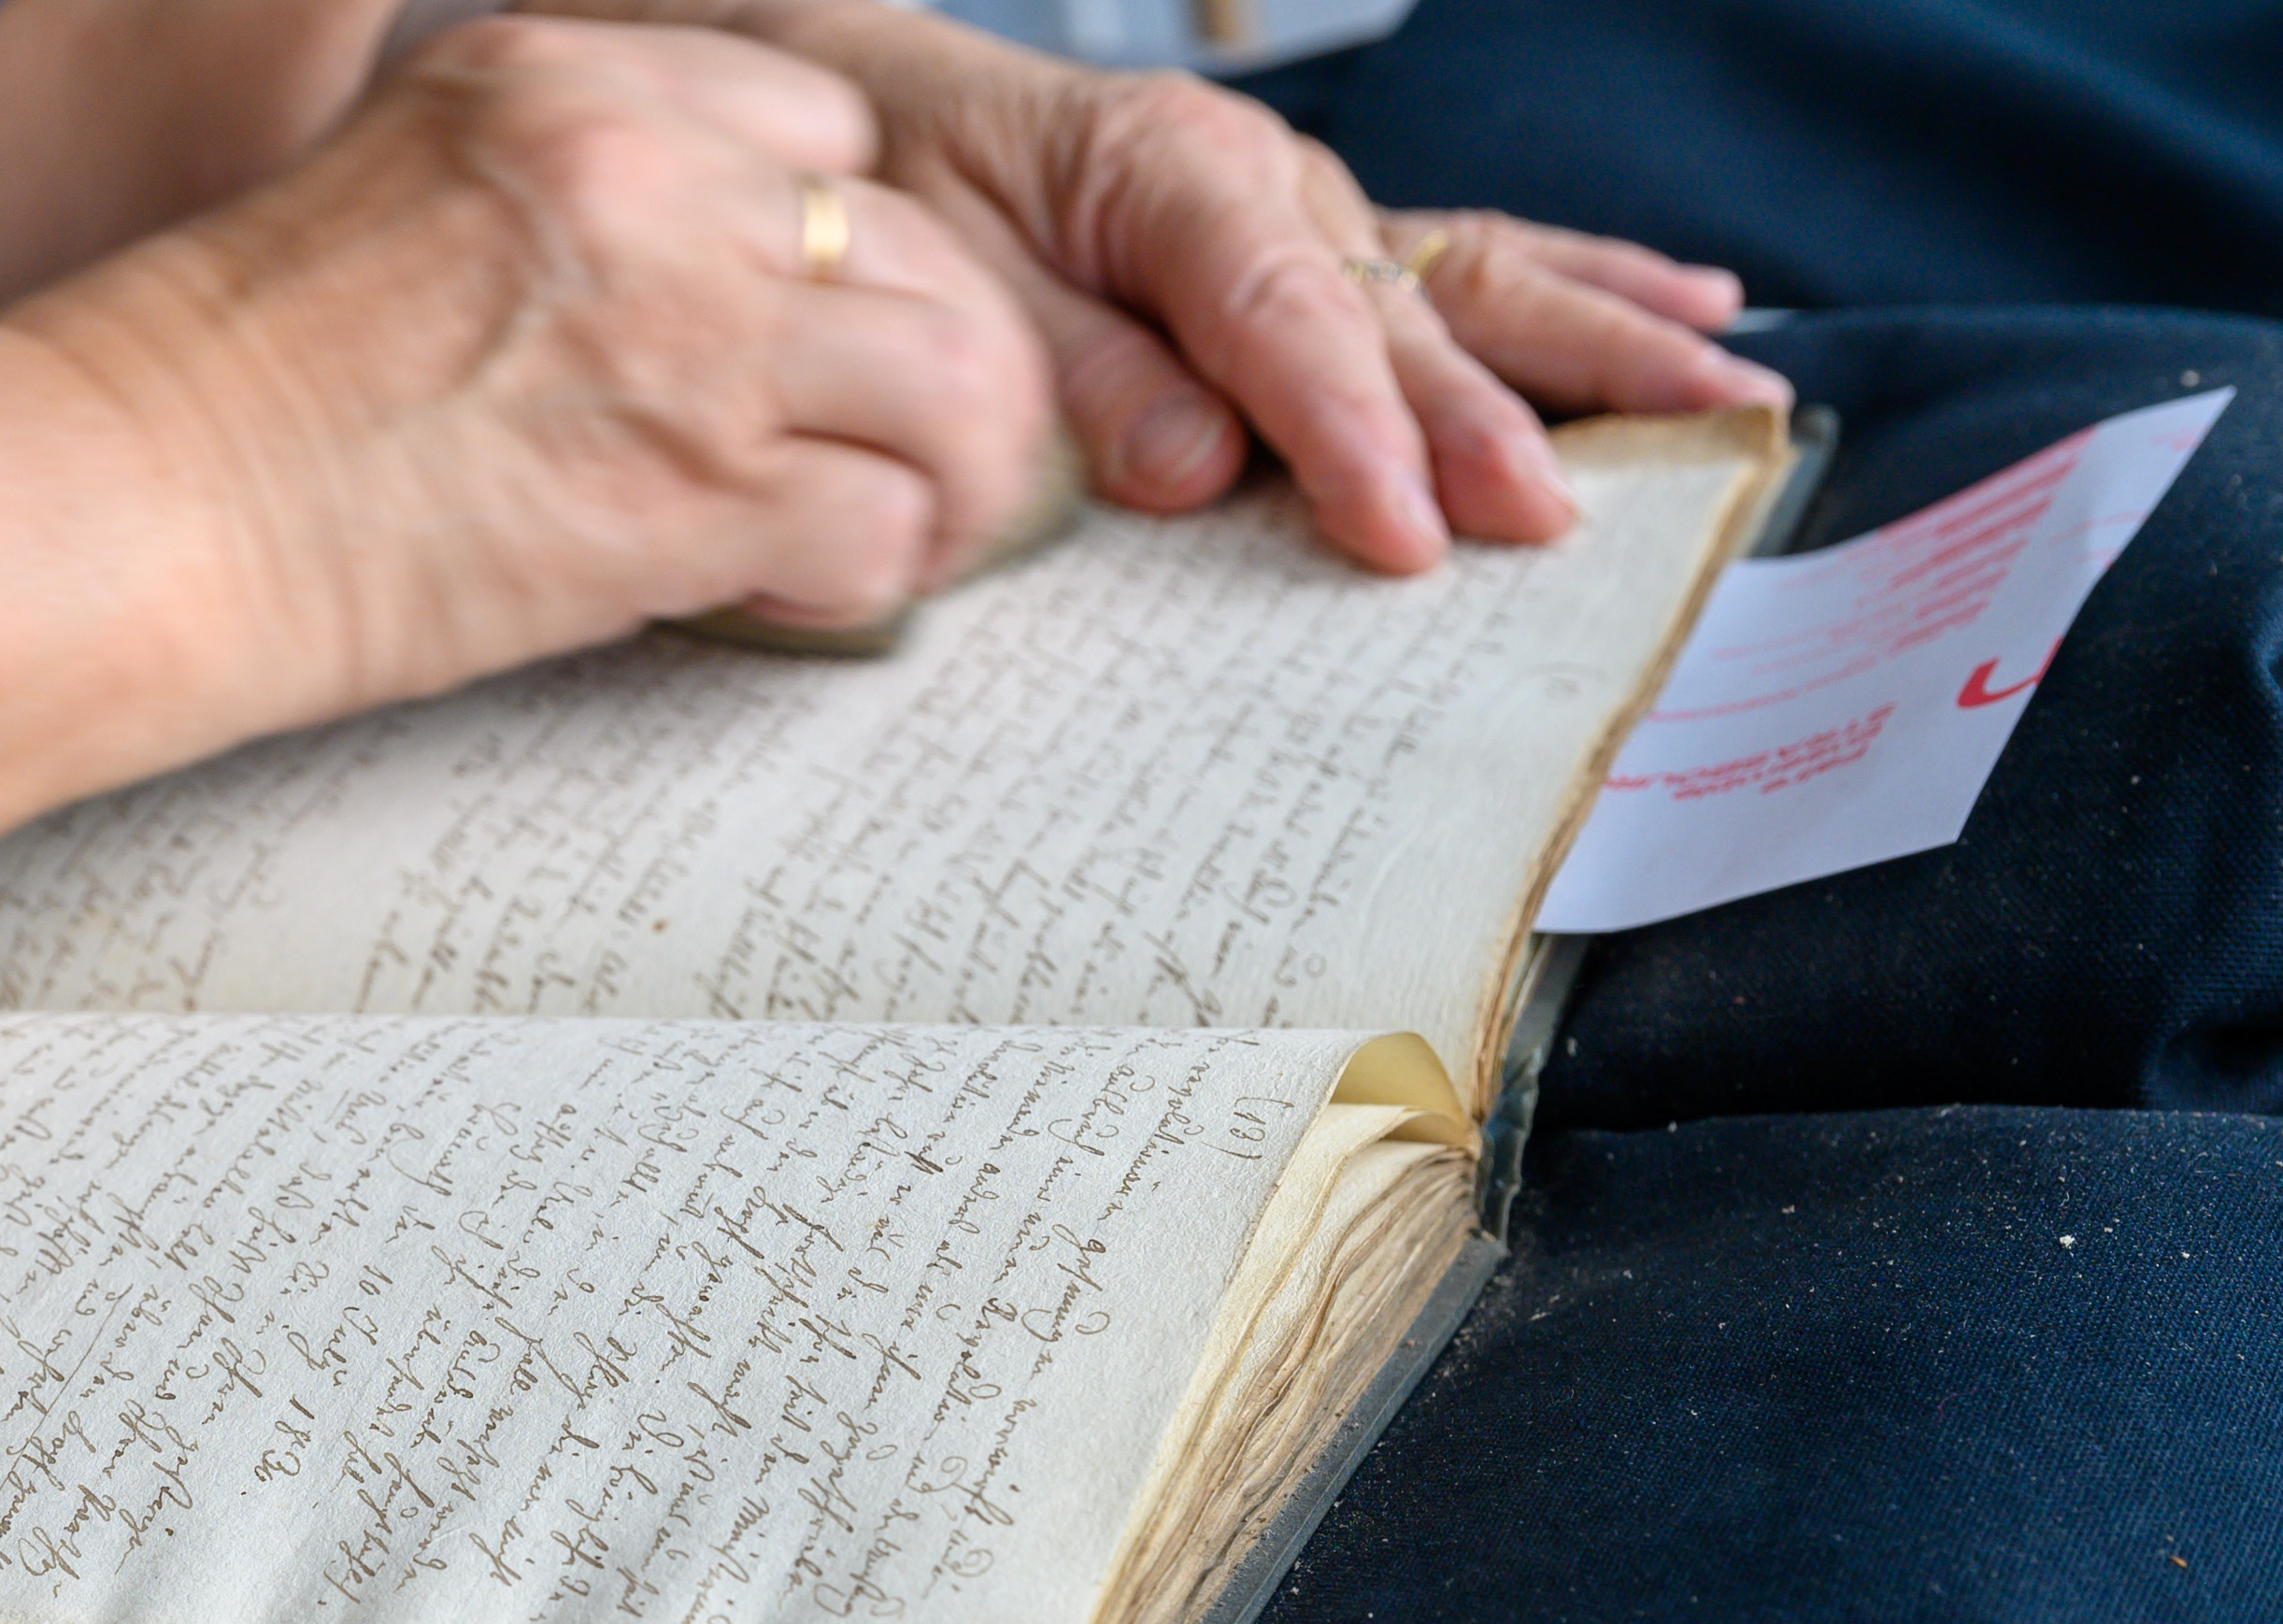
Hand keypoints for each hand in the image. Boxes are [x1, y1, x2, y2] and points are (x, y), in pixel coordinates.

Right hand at [0, 17, 1055, 719]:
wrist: (135, 507)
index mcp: (568, 78)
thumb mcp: (400, 191)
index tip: (804, 336)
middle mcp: (650, 175)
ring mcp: (686, 327)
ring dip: (947, 474)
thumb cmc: (226, 390)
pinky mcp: (691, 489)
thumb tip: (679, 295)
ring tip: (902, 530)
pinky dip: (869, 576)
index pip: (819, 130)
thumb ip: (557, 202)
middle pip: (917, 245)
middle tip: (911, 450)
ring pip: (955, 380)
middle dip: (934, 364)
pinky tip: (794, 593)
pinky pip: (884, 525)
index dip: (832, 249)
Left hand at [567, 0, 1789, 571]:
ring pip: (1477, 281)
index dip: (1349, 438)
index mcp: (1171, 180)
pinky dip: (1584, 286)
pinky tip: (1693, 308)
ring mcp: (1313, 211)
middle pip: (1402, 313)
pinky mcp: (1325, 244)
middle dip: (1485, 424)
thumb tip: (1191, 466)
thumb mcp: (946, 289)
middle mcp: (1268, 187)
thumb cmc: (902, 203)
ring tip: (1720, 400)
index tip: (1402, 539)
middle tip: (1555, 524)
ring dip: (1599, 347)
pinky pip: (1473, 260)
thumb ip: (1068, 376)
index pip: (1284, 324)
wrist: (871, 116)